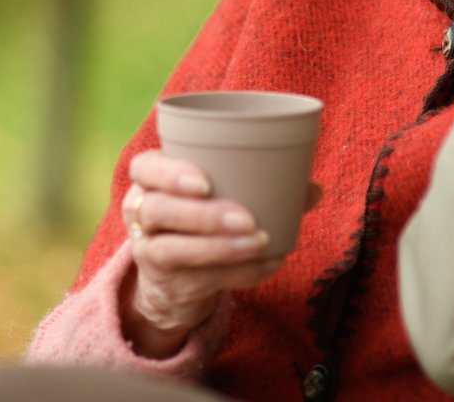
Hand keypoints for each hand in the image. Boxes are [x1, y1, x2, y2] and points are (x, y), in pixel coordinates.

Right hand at [118, 150, 284, 357]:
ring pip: (172, 250)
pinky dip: (238, 272)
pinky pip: (200, 280)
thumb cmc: (203, 218)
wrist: (175, 279)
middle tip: (246, 218)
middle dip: (203, 215)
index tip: (205, 182)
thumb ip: (260, 184)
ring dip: (220, 247)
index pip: (145, 168)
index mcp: (150, 179)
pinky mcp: (169, 285)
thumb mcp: (219, 194)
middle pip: (159, 210)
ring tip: (261, 240)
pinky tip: (267, 263)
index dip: (170, 174)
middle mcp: (141, 214)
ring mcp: (149, 252)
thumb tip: (311, 188)